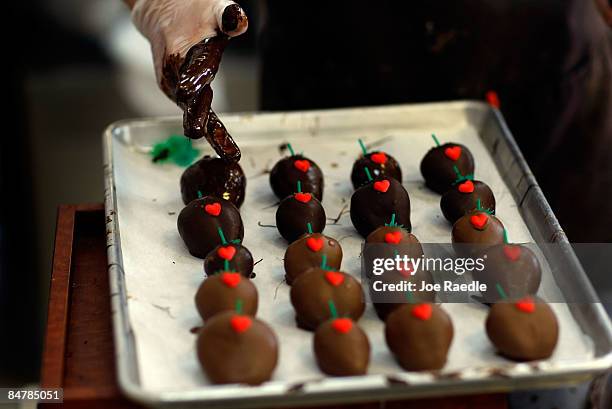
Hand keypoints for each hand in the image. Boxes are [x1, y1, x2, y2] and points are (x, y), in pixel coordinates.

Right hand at [131, 0, 247, 161]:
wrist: (162, 11)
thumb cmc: (195, 10)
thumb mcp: (214, 7)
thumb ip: (227, 15)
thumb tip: (238, 21)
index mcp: (181, 50)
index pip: (190, 74)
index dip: (194, 90)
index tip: (192, 103)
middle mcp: (173, 71)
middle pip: (189, 99)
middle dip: (200, 119)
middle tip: (217, 144)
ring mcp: (171, 82)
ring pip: (191, 108)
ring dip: (209, 129)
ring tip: (229, 150)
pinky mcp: (174, 89)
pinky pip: (192, 108)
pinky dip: (208, 123)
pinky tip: (224, 143)